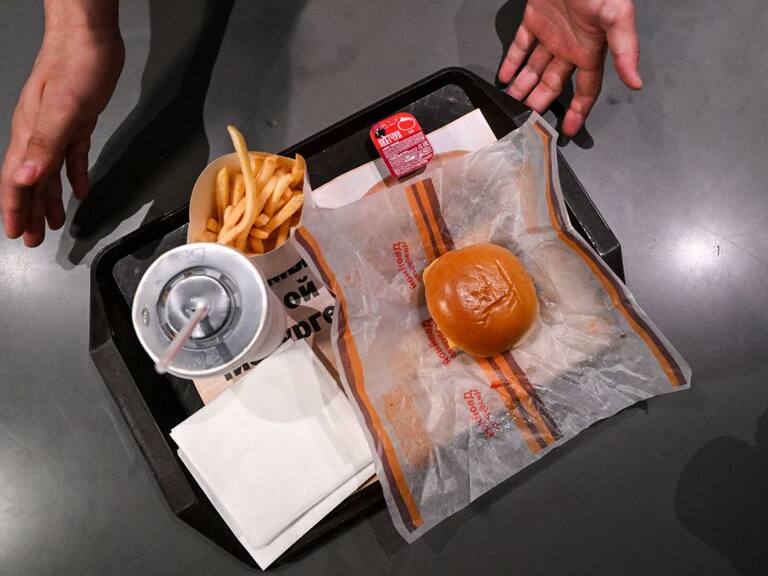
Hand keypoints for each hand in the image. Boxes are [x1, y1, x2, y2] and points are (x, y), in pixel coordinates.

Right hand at [1, 23, 123, 245]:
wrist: (89, 36)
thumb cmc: (75, 66)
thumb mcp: (62, 108)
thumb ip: (45, 145)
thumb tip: (26, 179)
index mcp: (29, 134)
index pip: (17, 180)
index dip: (14, 209)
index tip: (15, 233)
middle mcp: (38, 134)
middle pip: (30, 182)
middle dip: (28, 212)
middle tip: (30, 239)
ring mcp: (56, 128)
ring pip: (49, 174)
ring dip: (49, 200)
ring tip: (51, 224)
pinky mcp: (76, 122)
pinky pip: (71, 157)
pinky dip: (74, 176)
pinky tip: (79, 191)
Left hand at [498, 0, 640, 136]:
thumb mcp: (616, 16)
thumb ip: (625, 49)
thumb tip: (636, 82)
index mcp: (590, 49)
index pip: (586, 90)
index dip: (578, 111)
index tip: (569, 131)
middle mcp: (570, 45)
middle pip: (554, 84)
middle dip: (542, 103)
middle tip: (527, 122)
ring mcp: (552, 32)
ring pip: (535, 68)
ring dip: (524, 87)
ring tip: (512, 104)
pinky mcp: (534, 18)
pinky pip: (520, 45)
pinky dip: (511, 61)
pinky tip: (505, 77)